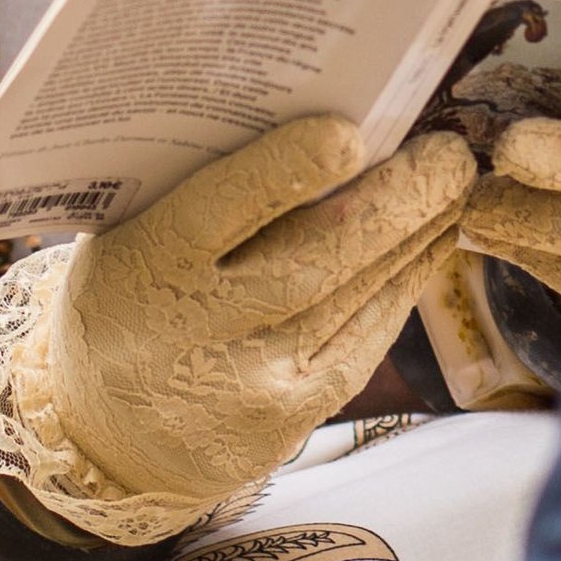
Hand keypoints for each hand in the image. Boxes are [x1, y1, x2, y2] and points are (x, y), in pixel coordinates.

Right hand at [0, 116, 474, 543]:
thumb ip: (198, 193)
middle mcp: (197, 330)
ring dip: (415, 238)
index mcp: (146, 267)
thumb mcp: (129, 240)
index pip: (220, 209)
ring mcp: (248, 384)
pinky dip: (400, 289)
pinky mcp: (289, 420)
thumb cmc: (127, 306)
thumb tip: (308, 120)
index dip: (286, 170)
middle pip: (313, 259)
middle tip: (448, 153)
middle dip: (395, 202)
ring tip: (455, 186)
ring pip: (353, 299)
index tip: (350, 133)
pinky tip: (429, 248)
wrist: (105, 440)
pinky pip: (362, 343)